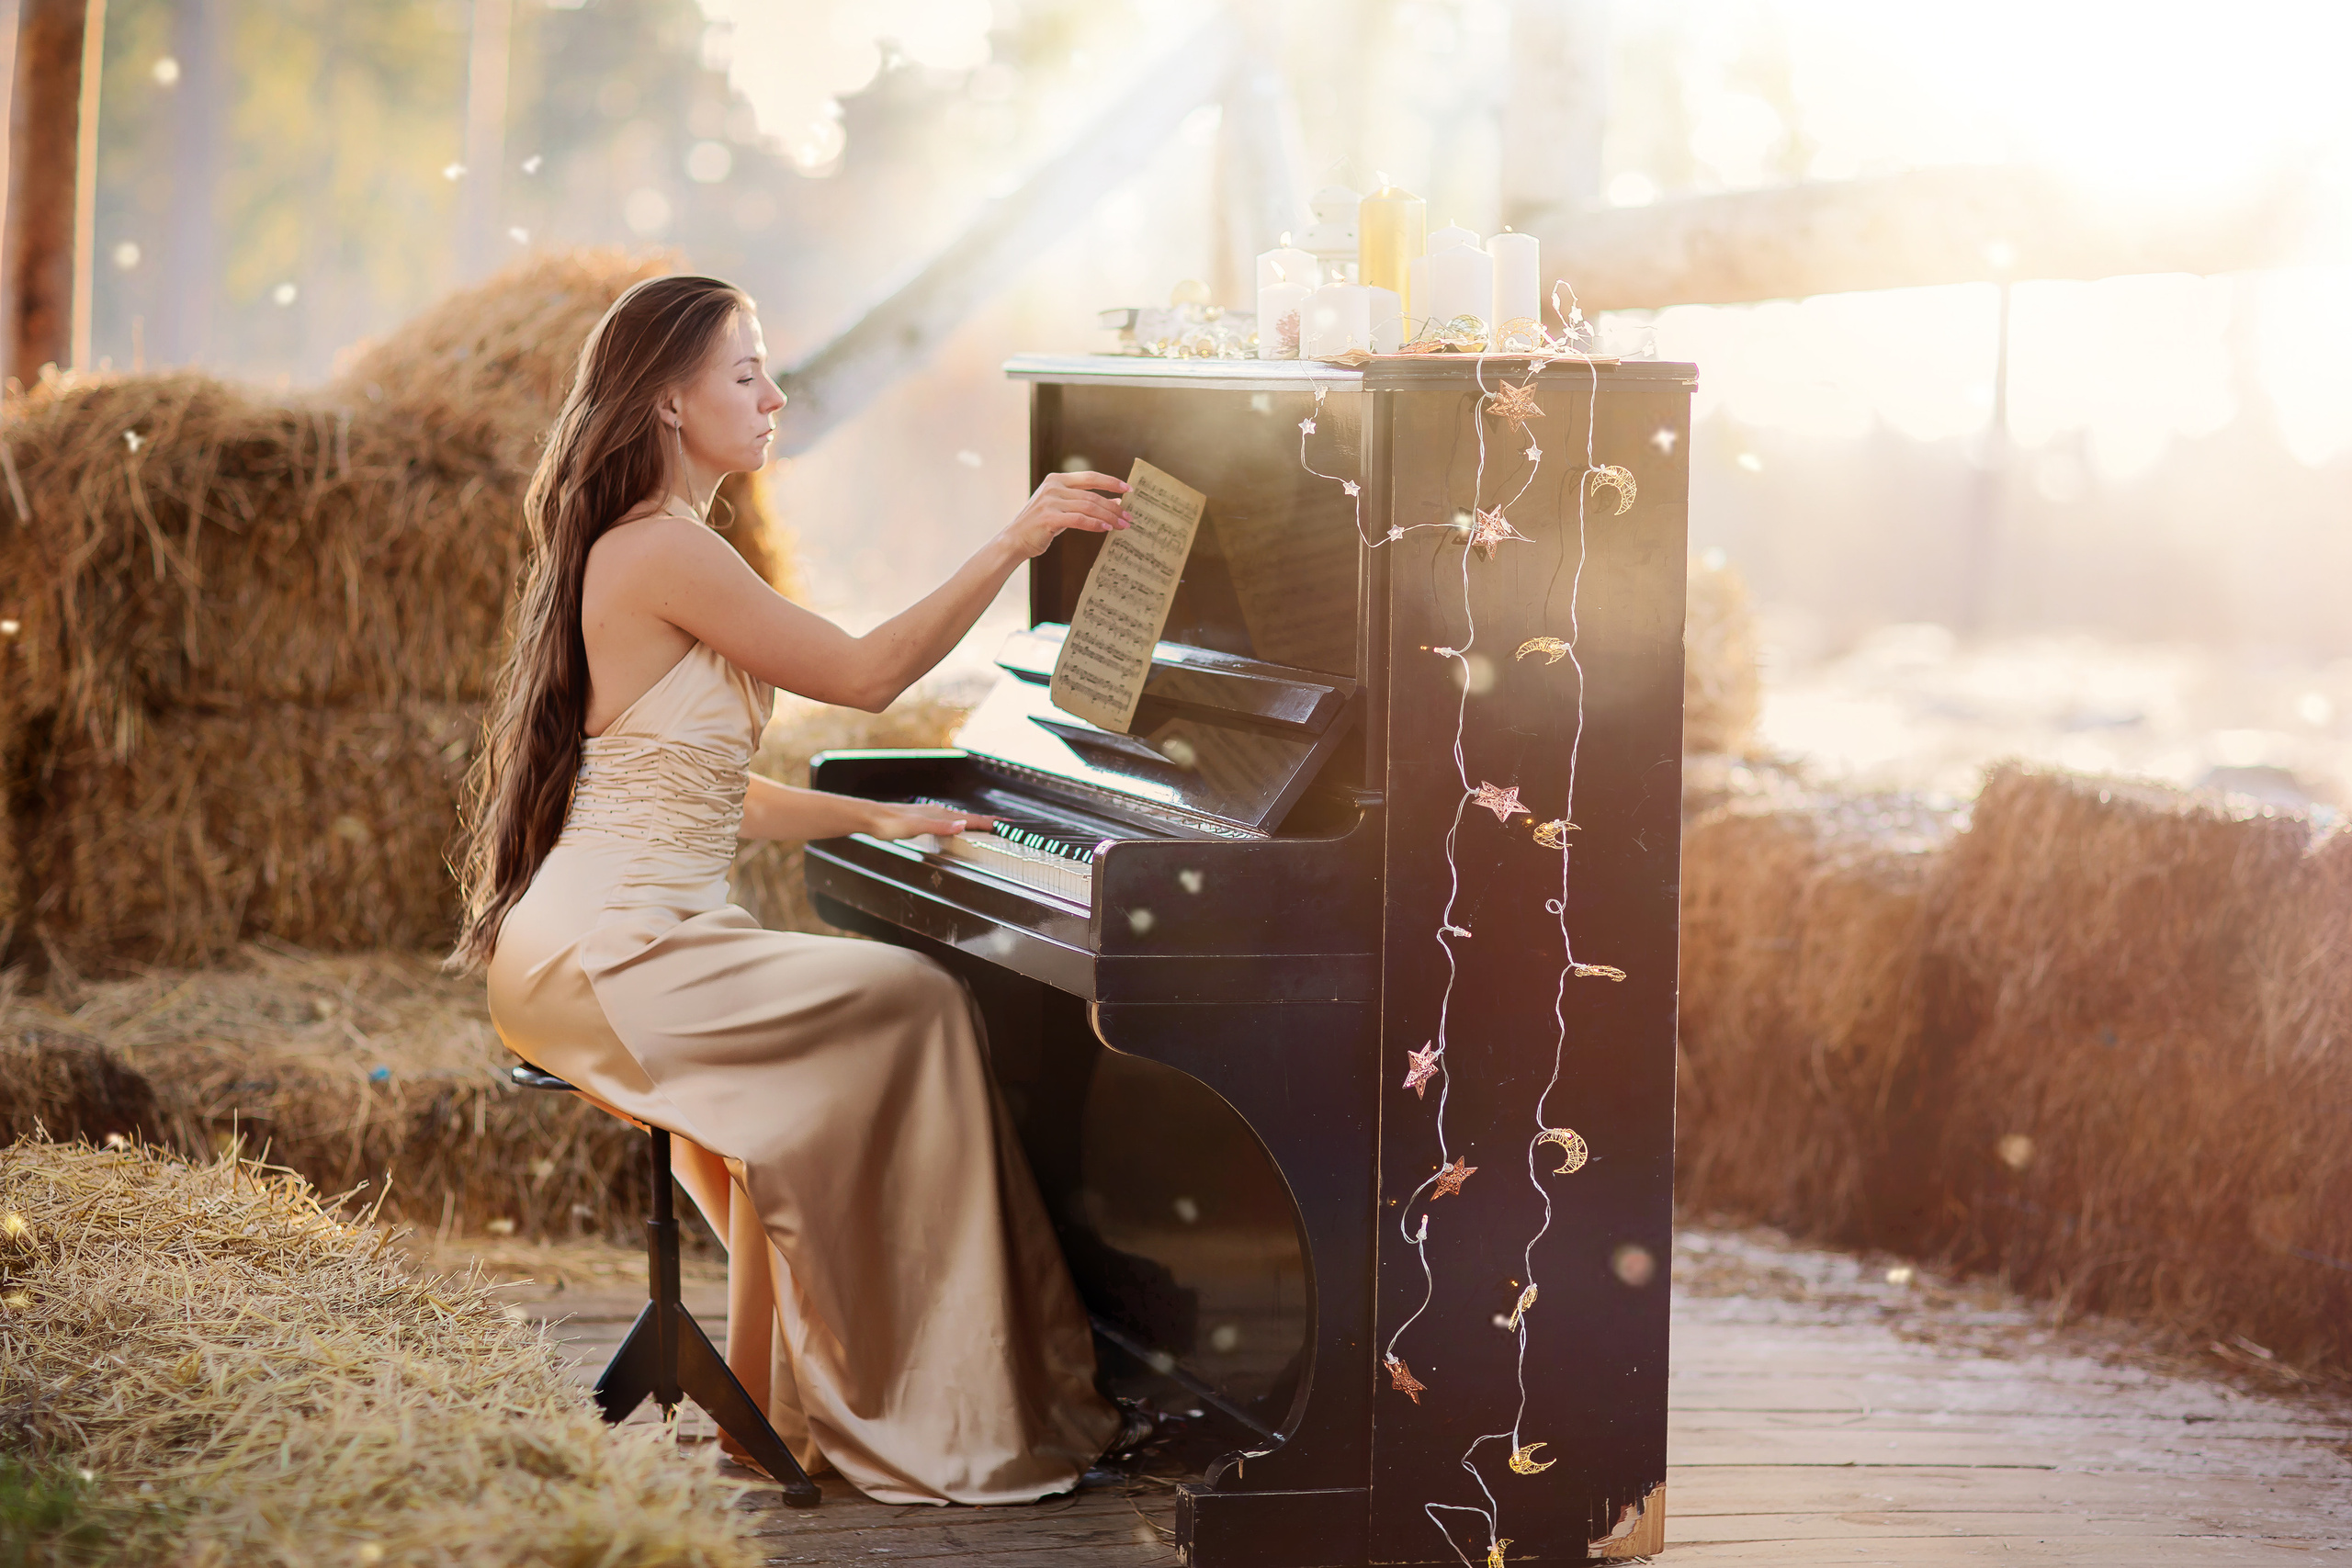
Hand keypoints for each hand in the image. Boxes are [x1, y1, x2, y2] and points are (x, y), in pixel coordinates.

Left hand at [864, 801, 996, 840]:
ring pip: (958, 819)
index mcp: (940, 815)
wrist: (872, 818)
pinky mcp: (923, 820)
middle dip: (986, 822)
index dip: (988, 822)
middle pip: (968, 818)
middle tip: (1003, 825)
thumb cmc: (891, 824)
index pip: (970, 819)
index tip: (1006, 824)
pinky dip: (958, 824)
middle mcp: (938, 813)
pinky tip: (954, 827)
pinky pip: (947, 821)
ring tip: (985, 826)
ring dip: (973, 822)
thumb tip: (963, 825)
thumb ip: (940, 826)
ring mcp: (931, 815)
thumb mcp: (916, 828)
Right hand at [1000, 471, 1130, 559]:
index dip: (1111, 482)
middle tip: (1129, 517)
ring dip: (1109, 517)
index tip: (1128, 488)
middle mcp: (1053, 487)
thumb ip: (1085, 503)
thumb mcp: (1064, 509)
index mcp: (1056, 479)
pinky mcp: (1049, 517)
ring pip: (1088, 507)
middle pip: (1092, 495)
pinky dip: (1095, 524)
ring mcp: (1050, 501)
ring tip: (1122, 525)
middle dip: (1113, 506)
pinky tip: (1107, 529)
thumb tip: (1116, 502)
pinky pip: (1079, 520)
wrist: (1015, 540)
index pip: (1089, 477)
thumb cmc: (1041, 526)